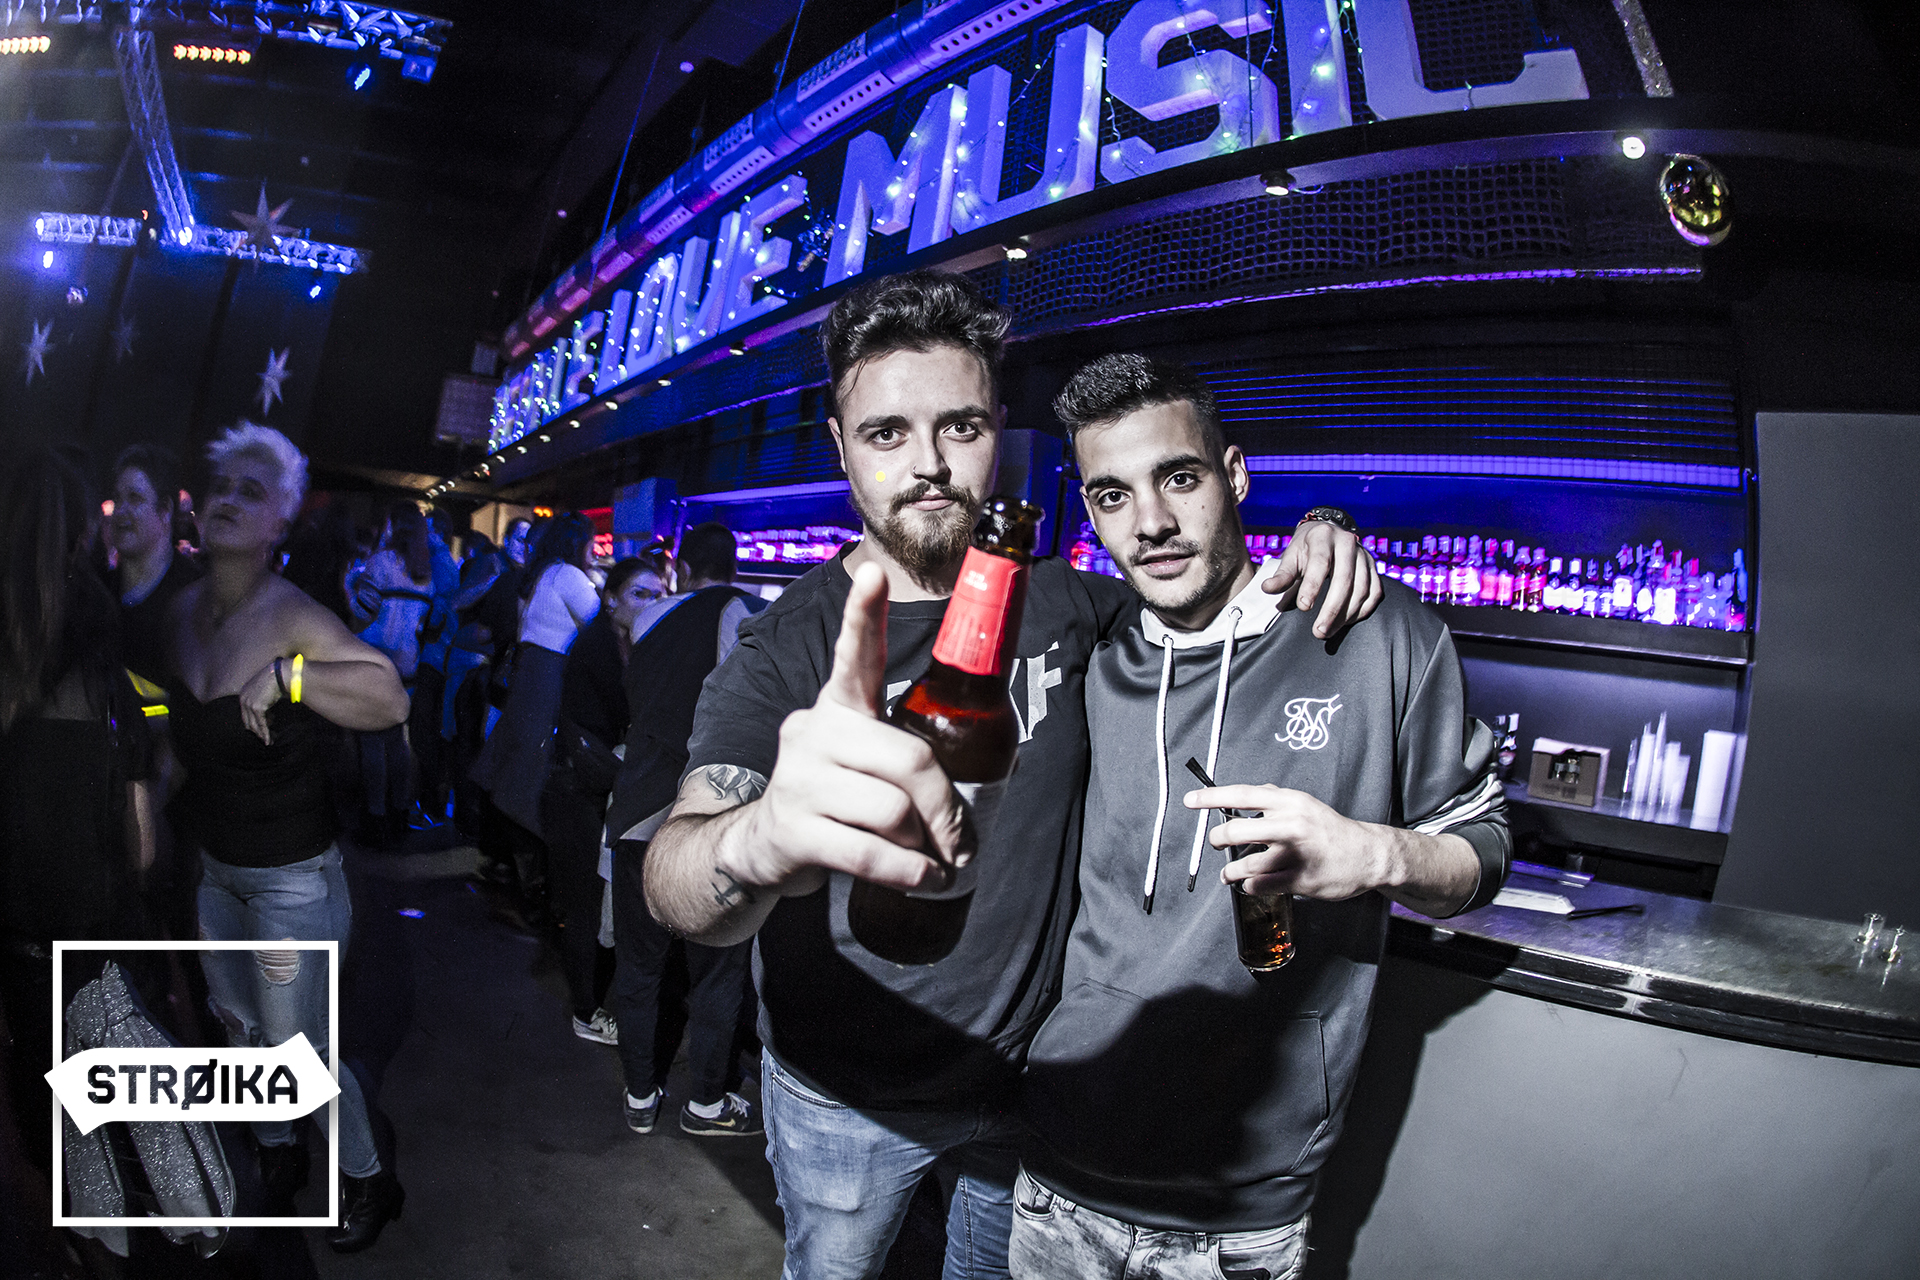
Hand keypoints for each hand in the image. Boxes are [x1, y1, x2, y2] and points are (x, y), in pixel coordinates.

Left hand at [238, 659, 283, 744]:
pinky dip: (265, 733)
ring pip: (253, 725)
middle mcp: (243, 700)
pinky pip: (261, 724)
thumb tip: (269, 717)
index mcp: (243, 695)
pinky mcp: (257, 708)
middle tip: (265, 739)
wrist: (279, 674)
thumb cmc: (275, 680)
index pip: (246, 715)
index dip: (253, 724)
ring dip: (261, 735)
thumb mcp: (265, 691)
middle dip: (256, 732)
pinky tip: (268, 740)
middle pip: (247, 722)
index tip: (262, 730)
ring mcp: (249, 704)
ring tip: (268, 741)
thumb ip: (263, 703)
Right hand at [727, 562, 967, 897]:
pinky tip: (922, 878)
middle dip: (947, 808)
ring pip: (893, 810)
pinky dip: (909, 872)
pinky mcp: (792, 829)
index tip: (873, 575)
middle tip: (964, 840)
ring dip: (926, 846)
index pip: (852, 654)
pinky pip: (870, 852)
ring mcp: (798, 779)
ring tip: (932, 860)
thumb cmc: (836, 799)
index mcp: (838, 705)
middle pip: (908, 759)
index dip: (863, 615)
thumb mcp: (864, 762)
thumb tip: (995, 773)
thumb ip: (908, 752)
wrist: (762, 848)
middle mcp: (813, 731)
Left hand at [1184, 784, 1387, 900]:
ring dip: (1231, 871)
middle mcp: (1291, 824)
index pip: (1243, 795)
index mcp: (1290, 802)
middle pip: (1237, 830)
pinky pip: (1260, 885)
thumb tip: (1245, 796)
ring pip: (1246, 864)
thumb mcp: (1305, 804)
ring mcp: (1296, 854)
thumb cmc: (1331, 830)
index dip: (1212, 798)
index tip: (1190, 801)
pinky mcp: (1300, 879)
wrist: (1367, 854)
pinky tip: (1251, 884)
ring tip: (1230, 873)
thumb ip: (1275, 799)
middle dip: (1218, 839)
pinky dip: (1249, 886)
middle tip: (1217, 843)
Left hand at [1259, 520, 1381, 638]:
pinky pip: (1375, 592)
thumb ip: (1282, 575)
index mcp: (1322, 537)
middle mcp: (1347, 543)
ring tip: (1329, 630)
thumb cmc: (1306, 549)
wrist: (1327, 533)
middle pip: (1344, 579)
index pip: (1320, 563)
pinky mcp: (1374, 567)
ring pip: (1362, 589)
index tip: (1304, 607)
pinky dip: (1362, 610)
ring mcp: (1364, 555)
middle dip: (1332, 609)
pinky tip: (1347, 621)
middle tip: (1319, 632)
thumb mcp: (1291, 557)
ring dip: (1347, 614)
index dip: (1312, 586)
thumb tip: (1268, 589)